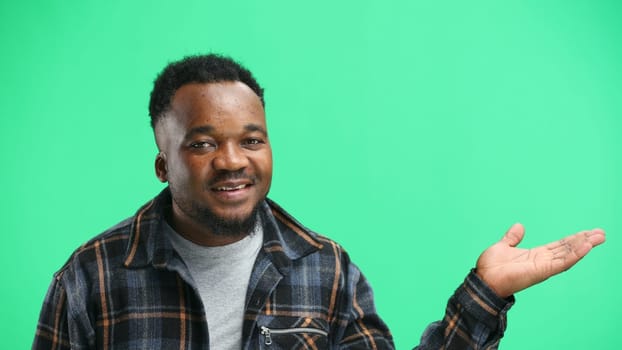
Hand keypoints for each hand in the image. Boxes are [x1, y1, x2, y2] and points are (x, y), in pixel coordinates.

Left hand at [475, 223, 605, 297]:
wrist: (483, 279)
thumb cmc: (491, 267)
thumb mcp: (503, 246)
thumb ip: (512, 237)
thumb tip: (519, 226)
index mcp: (536, 255)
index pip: (559, 246)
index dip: (573, 239)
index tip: (587, 232)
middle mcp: (543, 261)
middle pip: (568, 249)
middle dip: (584, 241)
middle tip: (601, 233)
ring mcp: (543, 267)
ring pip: (568, 255)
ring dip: (584, 246)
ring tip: (599, 237)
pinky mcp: (542, 271)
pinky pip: (562, 262)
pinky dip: (574, 254)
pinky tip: (586, 246)